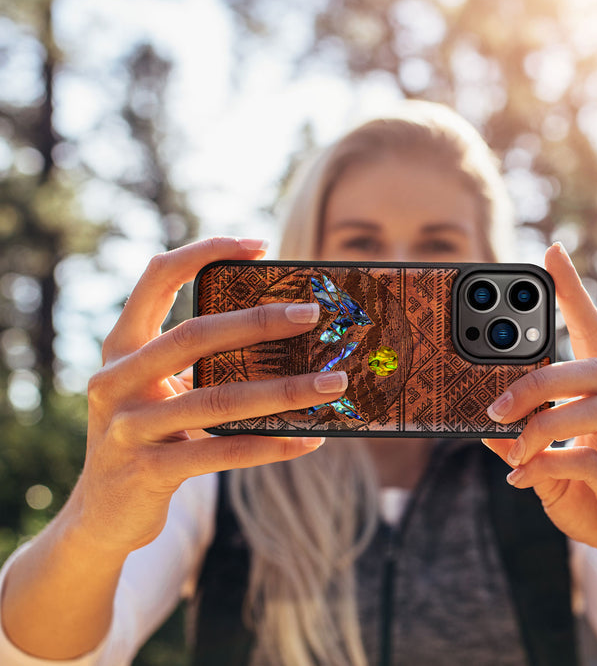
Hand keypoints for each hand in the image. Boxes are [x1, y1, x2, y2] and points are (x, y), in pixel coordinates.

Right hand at [72, 237, 347, 555]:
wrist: (102, 513)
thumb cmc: (147, 435)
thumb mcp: (158, 391)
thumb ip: (198, 363)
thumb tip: (284, 340)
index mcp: (122, 347)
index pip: (157, 278)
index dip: (205, 252)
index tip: (259, 245)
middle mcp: (116, 380)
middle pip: (194, 335)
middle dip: (259, 321)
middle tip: (312, 314)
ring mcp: (128, 427)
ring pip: (218, 399)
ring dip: (285, 390)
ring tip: (333, 384)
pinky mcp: (148, 471)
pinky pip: (222, 453)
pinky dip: (271, 445)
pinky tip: (311, 439)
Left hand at [483, 242, 596, 589]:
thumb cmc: (595, 498)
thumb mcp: (547, 465)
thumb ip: (521, 442)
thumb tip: (483, 425)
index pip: (595, 334)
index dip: (574, 293)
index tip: (552, 254)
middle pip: (593, 369)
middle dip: (538, 380)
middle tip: (495, 406)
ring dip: (541, 425)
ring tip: (512, 447)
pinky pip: (594, 464)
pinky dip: (550, 465)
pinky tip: (525, 478)